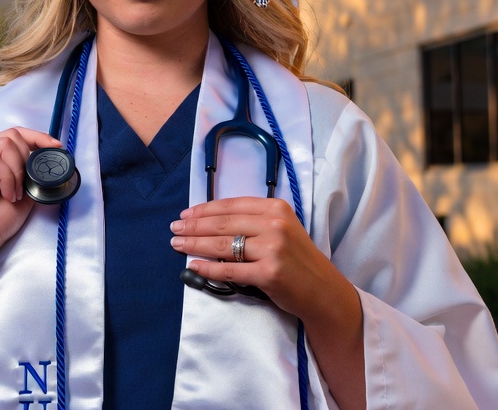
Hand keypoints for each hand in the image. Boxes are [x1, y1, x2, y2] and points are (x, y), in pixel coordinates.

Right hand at [0, 127, 60, 292]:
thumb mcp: (25, 194)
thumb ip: (33, 174)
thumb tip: (52, 160)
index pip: (15, 134)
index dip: (38, 137)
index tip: (56, 147)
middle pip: (11, 136)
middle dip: (26, 160)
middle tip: (25, 186)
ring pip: (3, 146)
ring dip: (16, 172)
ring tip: (15, 195)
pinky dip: (6, 178)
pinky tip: (7, 195)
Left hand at [169, 196, 345, 320]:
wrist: (322, 290)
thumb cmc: (297, 259)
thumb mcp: (281, 229)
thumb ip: (253, 222)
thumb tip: (210, 220)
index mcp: (276, 208)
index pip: (231, 205)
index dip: (204, 209)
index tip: (186, 214)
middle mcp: (274, 225)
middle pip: (223, 223)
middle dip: (193, 226)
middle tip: (174, 228)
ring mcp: (272, 249)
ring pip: (222, 245)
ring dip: (194, 244)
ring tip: (177, 244)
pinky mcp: (268, 274)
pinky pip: (229, 270)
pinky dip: (207, 268)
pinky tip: (192, 265)